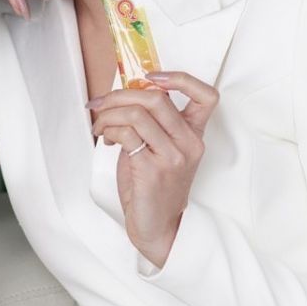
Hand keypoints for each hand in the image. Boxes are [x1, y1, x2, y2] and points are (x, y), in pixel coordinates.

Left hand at [87, 71, 219, 266]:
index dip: (180, 78)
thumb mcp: (158, 149)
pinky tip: (106, 139)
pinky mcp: (153, 170)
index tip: (151, 77)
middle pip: (157, 98)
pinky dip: (109, 130)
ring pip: (137, 114)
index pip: (206, 96)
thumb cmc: (154, 189)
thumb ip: (150, 122)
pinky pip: (126, 134)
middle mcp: (188, 144)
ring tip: (100, 125)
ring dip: (109, 114)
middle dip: (121, 95)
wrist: (157, 228)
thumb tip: (125, 94)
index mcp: (194, 135)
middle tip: (102, 103)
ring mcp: (172, 157)